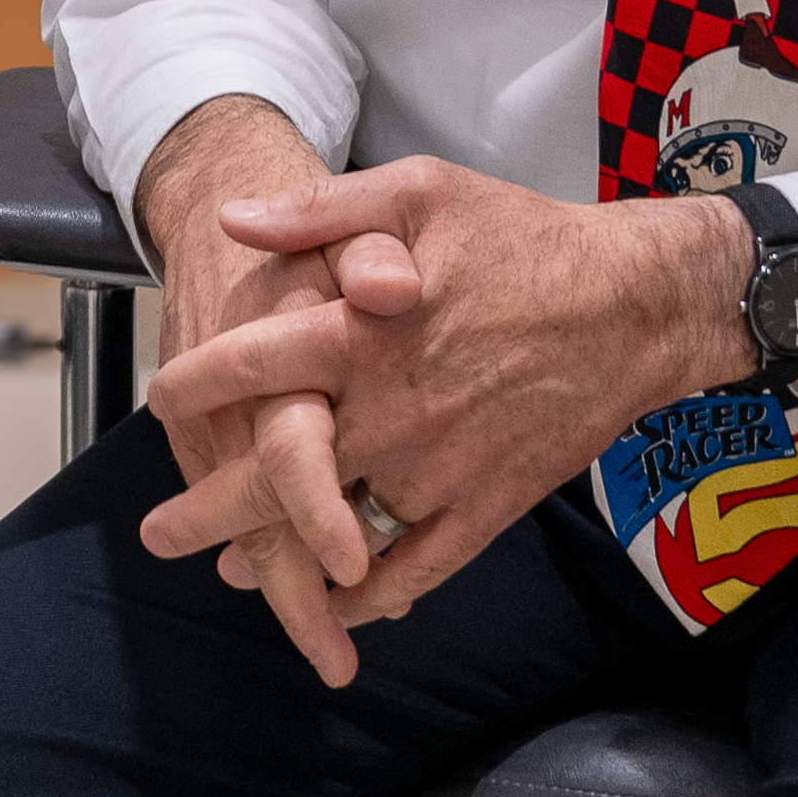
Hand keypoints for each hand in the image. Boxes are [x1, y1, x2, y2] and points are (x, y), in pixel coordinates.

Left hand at [141, 161, 749, 681]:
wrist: (639, 303)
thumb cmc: (526, 238)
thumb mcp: (421, 191)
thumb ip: (321, 210)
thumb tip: (233, 219)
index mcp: (364, 331)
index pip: (251, 366)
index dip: (194, 388)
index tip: (160, 402)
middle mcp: (391, 407)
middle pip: (276, 471)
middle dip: (207, 509)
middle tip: (158, 533)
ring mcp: (440, 466)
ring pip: (338, 528)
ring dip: (278, 559)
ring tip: (230, 570)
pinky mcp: (488, 504)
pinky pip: (417, 566)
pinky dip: (372, 595)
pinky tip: (335, 606)